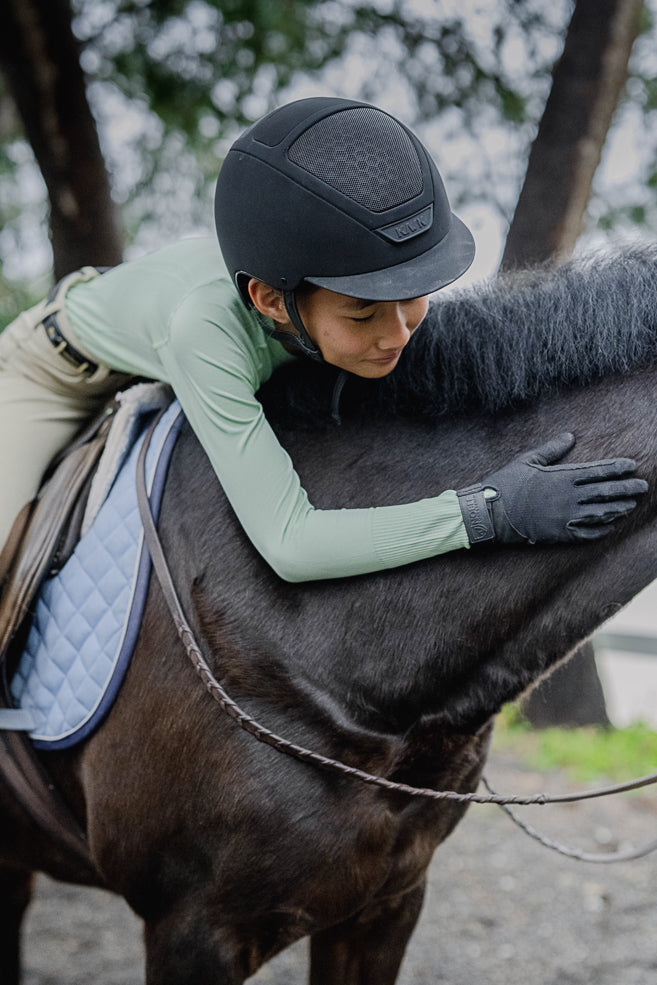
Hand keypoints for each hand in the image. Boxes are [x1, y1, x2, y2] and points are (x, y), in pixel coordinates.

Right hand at [456, 432, 648, 545]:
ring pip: (601, 513)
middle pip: (606, 492)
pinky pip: (587, 533)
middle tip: (643, 487)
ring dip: (619, 509)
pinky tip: (611, 526)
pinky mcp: (559, 534)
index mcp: (562, 477)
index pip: (598, 471)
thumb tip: (569, 436)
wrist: (490, 512)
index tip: (632, 466)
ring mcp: (565, 517)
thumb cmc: (506, 483)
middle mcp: (568, 497)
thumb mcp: (528, 460)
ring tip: (632, 505)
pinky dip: (602, 530)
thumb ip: (552, 449)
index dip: (618, 468)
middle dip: (627, 489)